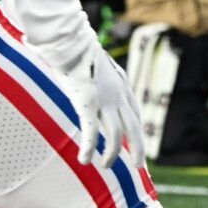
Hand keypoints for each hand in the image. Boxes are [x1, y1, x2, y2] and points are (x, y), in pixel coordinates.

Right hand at [72, 45, 145, 169]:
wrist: (69, 41)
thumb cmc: (76, 50)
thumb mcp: (95, 64)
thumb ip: (96, 76)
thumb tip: (87, 79)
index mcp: (121, 83)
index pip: (135, 112)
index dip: (137, 129)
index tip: (137, 141)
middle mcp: (118, 93)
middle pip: (134, 127)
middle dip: (138, 148)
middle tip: (138, 165)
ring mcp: (105, 99)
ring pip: (116, 135)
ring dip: (112, 154)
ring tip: (106, 166)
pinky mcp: (88, 103)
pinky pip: (91, 132)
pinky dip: (89, 148)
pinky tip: (84, 160)